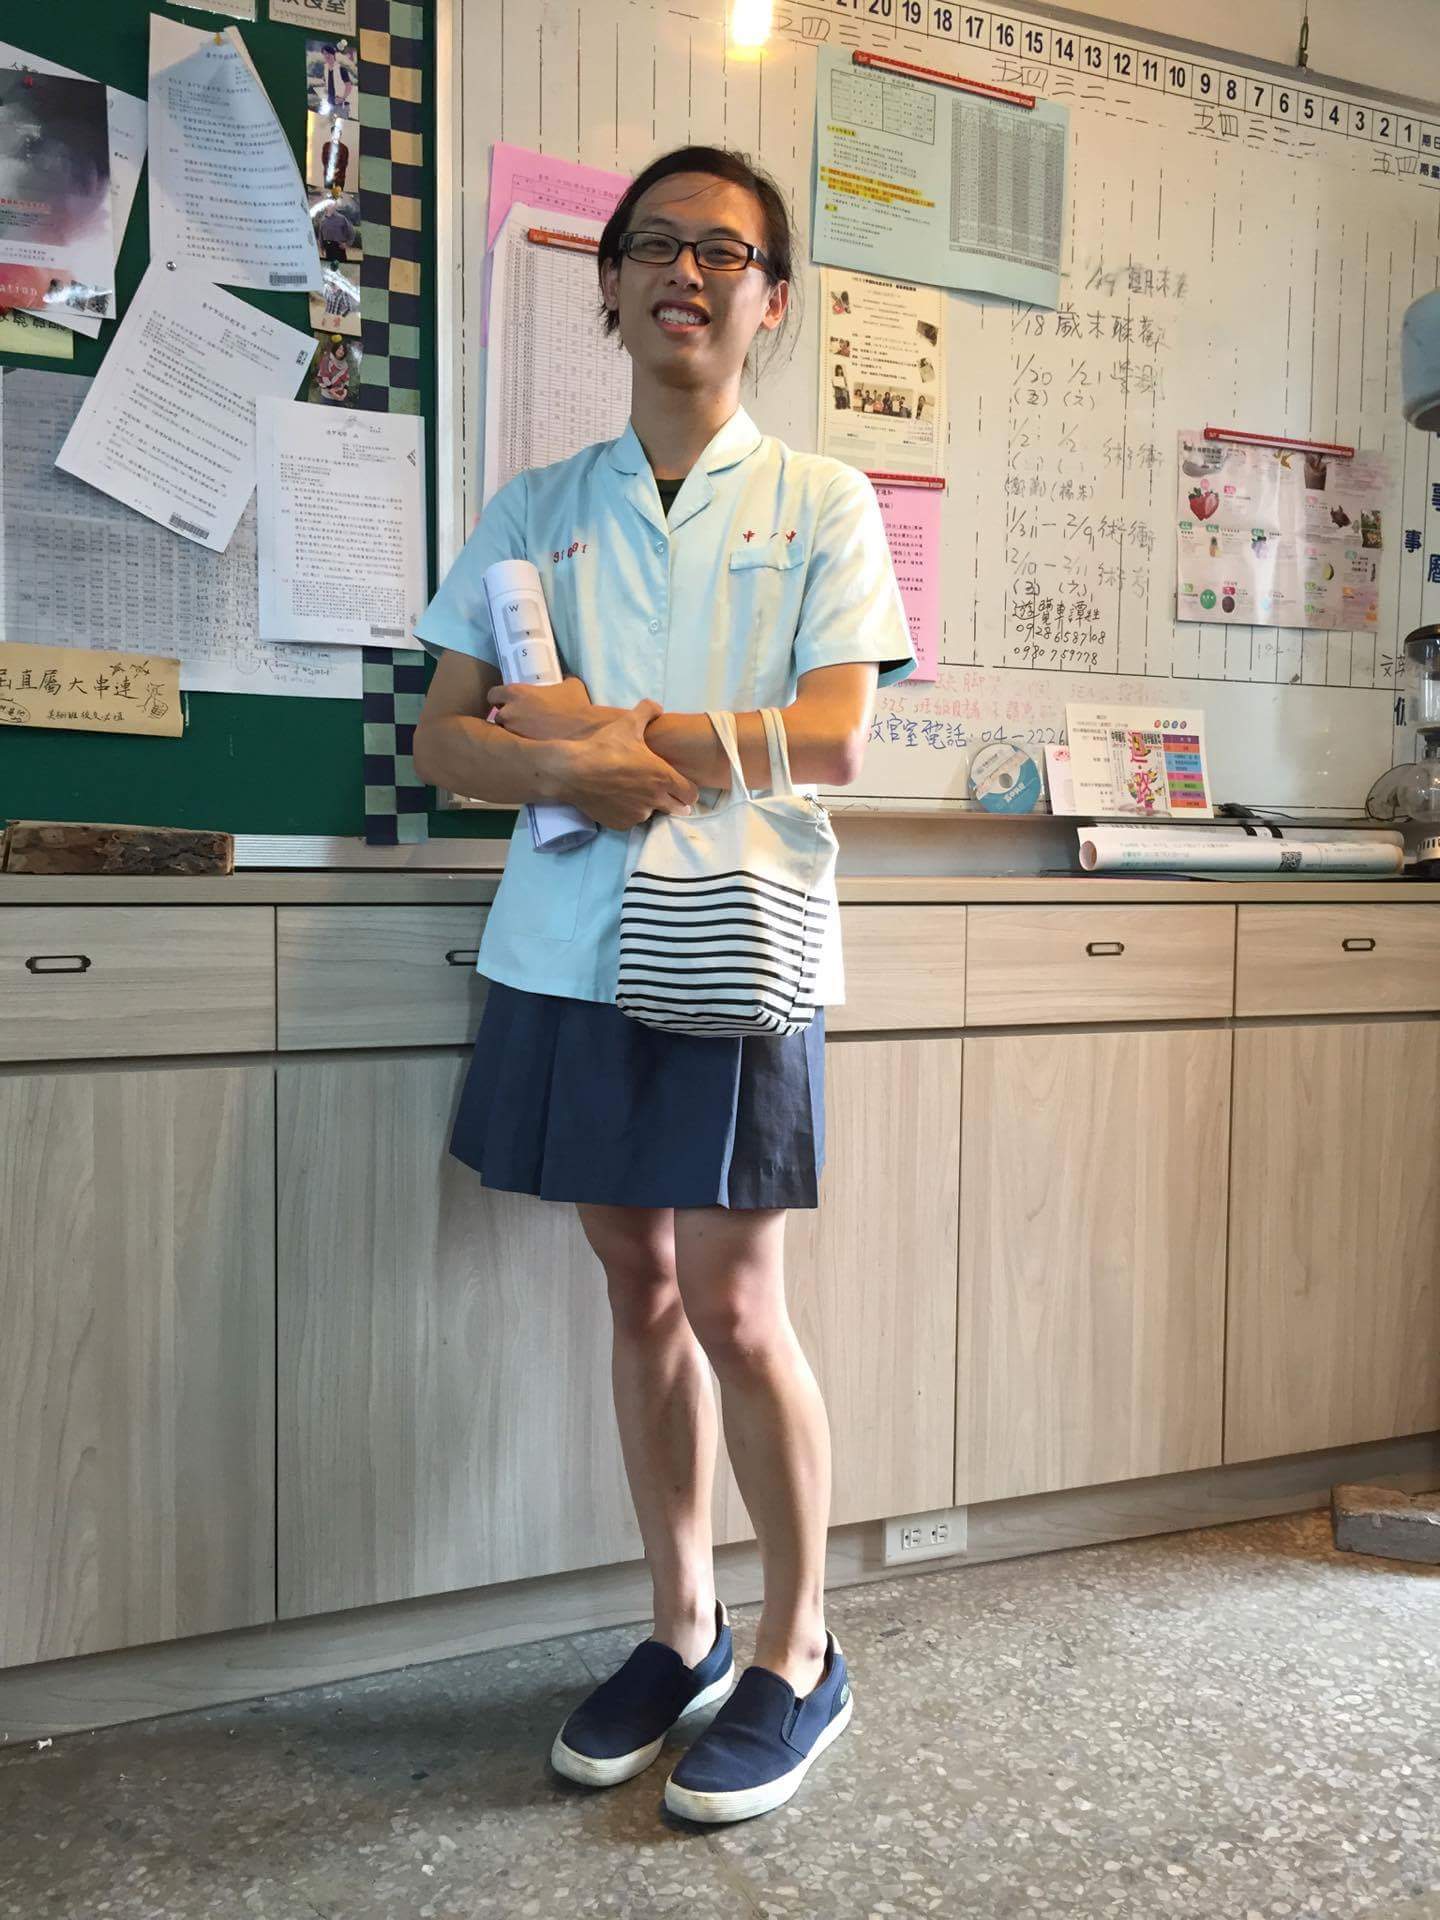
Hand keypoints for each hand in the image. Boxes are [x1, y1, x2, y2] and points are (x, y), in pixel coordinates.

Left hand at [491, 674, 604, 740]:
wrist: (585, 734)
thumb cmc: (576, 707)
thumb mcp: (570, 685)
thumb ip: (559, 680)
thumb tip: (562, 679)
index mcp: (516, 694)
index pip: (492, 694)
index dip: (499, 698)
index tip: (507, 701)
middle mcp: (509, 714)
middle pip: (497, 716)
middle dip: (507, 717)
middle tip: (521, 719)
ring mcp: (513, 734)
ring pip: (505, 734)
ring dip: (513, 733)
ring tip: (528, 735)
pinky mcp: (521, 751)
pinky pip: (515, 747)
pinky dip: (521, 746)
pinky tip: (533, 745)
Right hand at [555, 700, 699, 830]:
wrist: (572, 772)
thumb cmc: (604, 747)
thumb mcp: (627, 723)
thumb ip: (647, 711)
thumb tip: (658, 708)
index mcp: (663, 777)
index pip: (690, 793)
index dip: (688, 790)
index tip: (682, 786)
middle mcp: (655, 800)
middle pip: (678, 809)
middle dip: (675, 802)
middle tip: (664, 792)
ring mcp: (637, 815)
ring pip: (651, 813)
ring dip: (647, 805)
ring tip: (631, 791)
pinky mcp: (621, 824)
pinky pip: (630, 820)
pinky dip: (627, 812)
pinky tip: (616, 798)